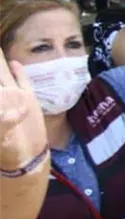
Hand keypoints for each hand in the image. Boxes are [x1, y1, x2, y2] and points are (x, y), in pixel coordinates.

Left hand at [0, 49, 47, 170]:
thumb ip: (4, 124)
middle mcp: (1, 96)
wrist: (28, 156)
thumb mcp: (1, 137)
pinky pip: (22, 80)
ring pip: (3, 72)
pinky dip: (18, 71)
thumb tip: (14, 114)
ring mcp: (12, 96)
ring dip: (0, 62)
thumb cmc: (8, 149)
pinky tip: (13, 61)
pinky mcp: (28, 99)